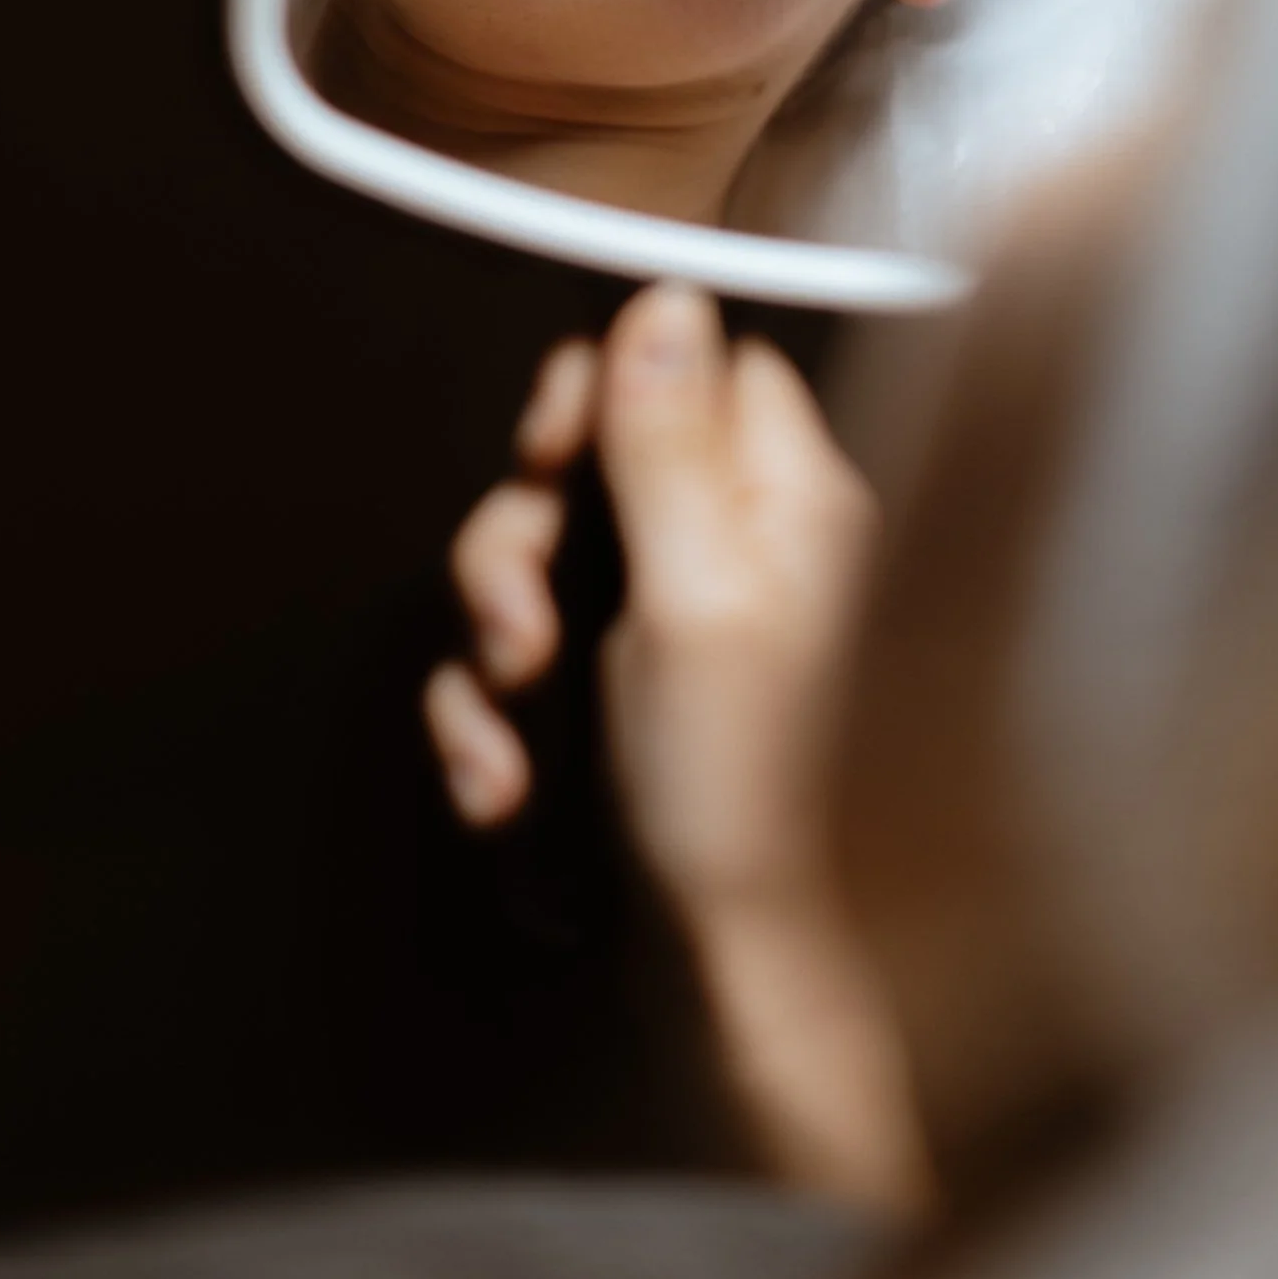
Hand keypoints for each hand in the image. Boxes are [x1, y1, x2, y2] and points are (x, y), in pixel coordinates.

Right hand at [426, 285, 929, 1209]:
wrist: (725, 988)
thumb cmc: (736, 798)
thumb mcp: (695, 596)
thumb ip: (670, 441)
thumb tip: (668, 290)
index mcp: (786, 501)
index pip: (689, 365)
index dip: (604, 395)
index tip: (554, 456)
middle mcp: (736, 552)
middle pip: (587, 468)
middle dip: (518, 548)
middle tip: (523, 631)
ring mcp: (672, 636)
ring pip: (534, 570)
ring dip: (490, 655)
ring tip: (514, 744)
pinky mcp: (615, 713)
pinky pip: (518, 672)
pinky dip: (496, 728)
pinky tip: (506, 797)